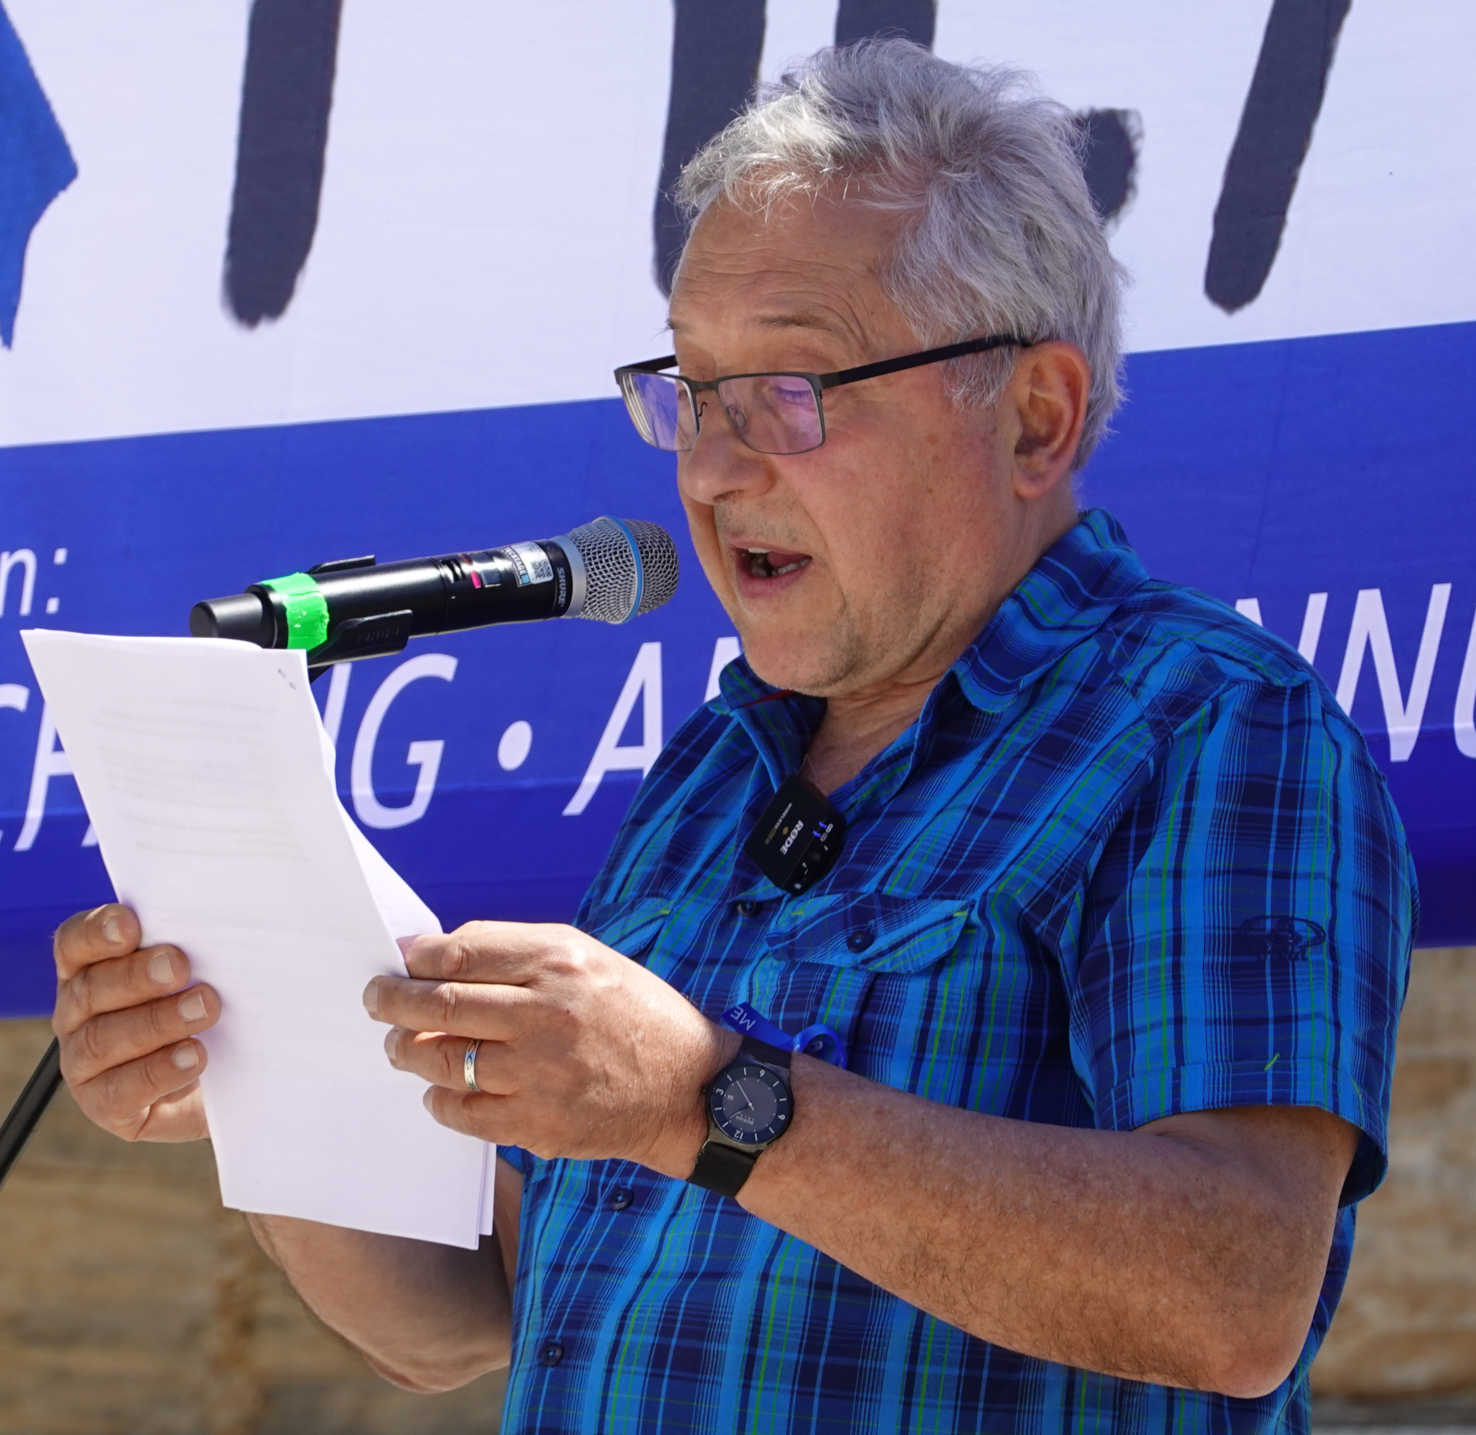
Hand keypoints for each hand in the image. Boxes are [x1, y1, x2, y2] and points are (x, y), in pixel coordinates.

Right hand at [51, 903, 220, 1141]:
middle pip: (91, 989)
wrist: (226, 1080)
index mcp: (91, 969)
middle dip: (136, 976)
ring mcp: (84, 1063)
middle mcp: (78, 1013)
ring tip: (204, 1008)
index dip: (97, 932)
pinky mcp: (106, 1105)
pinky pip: (118, 1092)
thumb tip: (218, 926)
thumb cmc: (210, 1009)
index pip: (75, 943)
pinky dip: (158, 1071)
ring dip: (156, 1022)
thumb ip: (196, 948)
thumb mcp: (204, 973)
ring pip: (102, 1040)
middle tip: (180, 966)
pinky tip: (194, 1055)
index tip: (130, 925)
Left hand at [364, 921, 736, 1175]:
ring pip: (442, 1062)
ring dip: (408, 1053)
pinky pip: (462, 1113)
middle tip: (376, 1001)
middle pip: (440, 1006)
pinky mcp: (538, 1123)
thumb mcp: (588, 958)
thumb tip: (436, 952)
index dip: (416, 957)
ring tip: (401, 1047)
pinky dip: (439, 1101)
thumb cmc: (633, 1013)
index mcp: (559, 962)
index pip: (461, 954)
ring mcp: (540, 1073)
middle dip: (393, 1002)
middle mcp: (547, 1014)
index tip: (400, 960)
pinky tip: (438, 1091)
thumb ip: (516, 951)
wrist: (690, 1087)